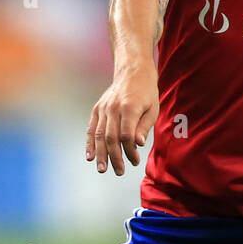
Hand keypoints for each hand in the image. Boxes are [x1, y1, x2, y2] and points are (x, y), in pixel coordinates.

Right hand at [86, 60, 158, 175]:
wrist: (132, 71)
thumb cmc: (146, 92)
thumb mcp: (153, 108)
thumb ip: (144, 127)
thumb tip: (138, 144)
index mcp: (129, 108)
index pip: (126, 135)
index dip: (129, 151)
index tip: (134, 161)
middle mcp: (113, 108)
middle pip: (111, 137)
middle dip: (114, 157)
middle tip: (119, 171)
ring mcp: (103, 108)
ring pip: (99, 135)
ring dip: (101, 154)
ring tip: (102, 169)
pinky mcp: (97, 109)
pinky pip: (91, 128)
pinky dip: (90, 143)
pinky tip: (90, 156)